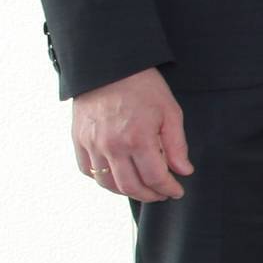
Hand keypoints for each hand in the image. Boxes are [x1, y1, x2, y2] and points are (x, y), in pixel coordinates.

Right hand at [69, 65, 191, 200]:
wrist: (109, 67)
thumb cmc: (143, 87)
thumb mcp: (170, 112)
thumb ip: (177, 145)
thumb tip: (183, 171)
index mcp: (137, 139)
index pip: (155, 177)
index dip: (168, 189)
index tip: (177, 191)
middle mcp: (111, 146)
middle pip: (131, 187)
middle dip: (150, 195)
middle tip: (162, 194)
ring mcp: (92, 145)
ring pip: (107, 183)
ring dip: (127, 192)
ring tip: (142, 189)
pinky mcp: (79, 141)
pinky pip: (88, 171)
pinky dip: (103, 180)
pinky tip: (117, 177)